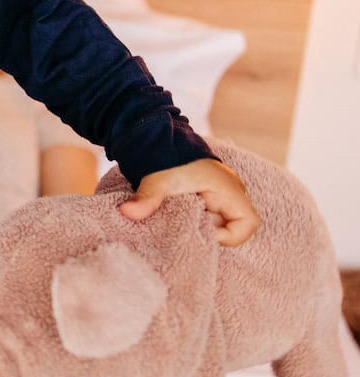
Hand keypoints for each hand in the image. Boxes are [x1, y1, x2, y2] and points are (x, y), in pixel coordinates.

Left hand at [119, 158, 259, 246]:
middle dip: (212, 233)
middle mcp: (231, 193)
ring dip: (204, 227)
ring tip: (182, 223)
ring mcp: (222, 195)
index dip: (231, 235)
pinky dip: (198, 221)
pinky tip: (180, 219)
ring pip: (222, 222)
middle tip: (188, 229)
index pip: (249, 223)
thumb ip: (146, 198)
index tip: (203, 231)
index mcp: (229, 189)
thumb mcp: (158, 180)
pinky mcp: (210, 196)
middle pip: (234, 226)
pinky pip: (212, 216)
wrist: (160, 141)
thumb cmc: (168, 159)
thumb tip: (125, 212)